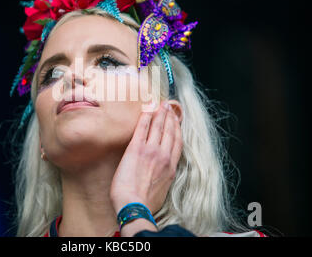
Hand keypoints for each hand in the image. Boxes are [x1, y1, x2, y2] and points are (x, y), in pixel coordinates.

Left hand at [110, 101, 182, 218]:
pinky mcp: (135, 149)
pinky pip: (142, 128)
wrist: (133, 205)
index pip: (177, 142)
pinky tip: (147, 110)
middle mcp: (164, 156)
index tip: (177, 120)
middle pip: (169, 131)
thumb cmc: (146, 203)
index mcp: (171, 167)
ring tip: (161, 105)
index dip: (177, 128)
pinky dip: (145, 117)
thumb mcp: (164, 190)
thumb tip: (164, 173)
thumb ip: (165, 177)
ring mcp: (150, 151)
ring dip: (160, 113)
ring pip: (158, 127)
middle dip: (170, 117)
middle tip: (169, 106)